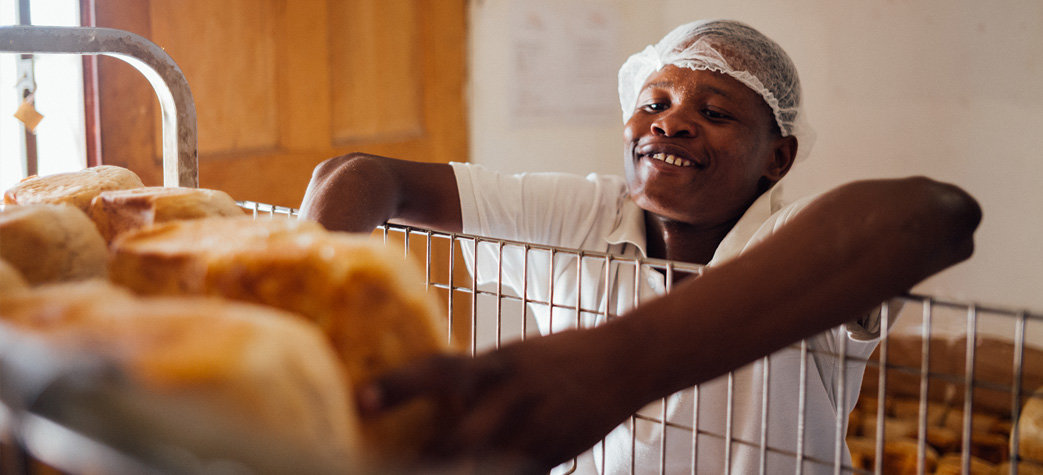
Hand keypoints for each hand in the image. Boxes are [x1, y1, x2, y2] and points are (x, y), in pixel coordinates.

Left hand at [357, 327, 642, 472]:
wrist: (623, 363)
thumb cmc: (557, 357)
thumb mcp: (510, 357)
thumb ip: (472, 379)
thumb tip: (426, 399)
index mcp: (494, 365)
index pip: (436, 372)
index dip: (396, 386)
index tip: (359, 401)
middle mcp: (509, 398)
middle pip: (455, 441)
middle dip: (422, 461)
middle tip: (384, 465)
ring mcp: (533, 431)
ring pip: (482, 466)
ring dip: (455, 469)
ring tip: (424, 468)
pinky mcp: (551, 456)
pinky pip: (512, 472)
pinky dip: (495, 471)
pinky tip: (483, 466)